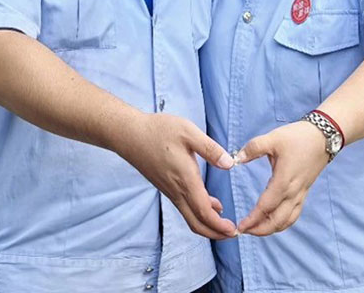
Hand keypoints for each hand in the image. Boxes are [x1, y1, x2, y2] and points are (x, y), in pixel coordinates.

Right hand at [118, 113, 237, 239]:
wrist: (129, 135)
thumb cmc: (158, 131)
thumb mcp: (188, 132)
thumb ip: (210, 149)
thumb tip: (229, 164)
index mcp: (185, 180)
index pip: (204, 212)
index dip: (219, 225)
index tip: (234, 230)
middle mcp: (177, 191)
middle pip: (196, 223)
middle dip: (215, 233)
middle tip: (233, 233)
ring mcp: (170, 191)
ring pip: (190, 217)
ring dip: (208, 224)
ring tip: (225, 223)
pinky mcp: (166, 187)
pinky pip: (185, 207)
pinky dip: (199, 212)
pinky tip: (212, 203)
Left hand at [233, 121, 328, 235]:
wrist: (324, 136)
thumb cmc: (298, 137)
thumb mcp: (273, 138)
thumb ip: (252, 148)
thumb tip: (236, 158)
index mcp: (284, 181)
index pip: (265, 207)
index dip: (252, 219)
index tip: (240, 227)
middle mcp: (294, 192)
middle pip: (277, 221)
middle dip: (259, 230)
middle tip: (243, 231)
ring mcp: (301, 193)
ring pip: (287, 221)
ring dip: (271, 229)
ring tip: (255, 229)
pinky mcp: (305, 192)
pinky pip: (294, 214)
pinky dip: (282, 223)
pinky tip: (273, 221)